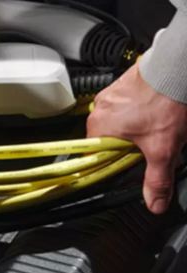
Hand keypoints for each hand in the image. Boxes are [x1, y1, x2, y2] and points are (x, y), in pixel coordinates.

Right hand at [86, 62, 186, 213]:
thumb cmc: (164, 100)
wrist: (176, 69)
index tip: (129, 164)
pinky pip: (127, 106)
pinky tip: (157, 111)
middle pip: (110, 140)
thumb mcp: (163, 148)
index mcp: (98, 128)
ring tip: (157, 124)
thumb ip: (157, 179)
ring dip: (137, 128)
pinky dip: (141, 111)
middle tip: (150, 144)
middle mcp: (99, 110)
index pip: (96, 157)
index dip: (115, 163)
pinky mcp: (123, 85)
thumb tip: (155, 203)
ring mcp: (110, 95)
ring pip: (121, 123)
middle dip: (131, 146)